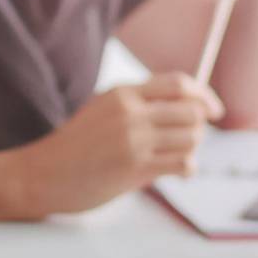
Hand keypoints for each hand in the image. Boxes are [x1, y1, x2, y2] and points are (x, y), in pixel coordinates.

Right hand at [22, 73, 224, 216]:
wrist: (43, 173)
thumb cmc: (74, 145)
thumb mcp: (102, 109)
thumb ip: (137, 104)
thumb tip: (184, 106)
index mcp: (121, 93)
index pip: (179, 84)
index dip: (204, 95)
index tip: (214, 109)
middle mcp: (130, 113)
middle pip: (192, 112)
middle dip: (200, 127)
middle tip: (190, 139)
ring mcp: (133, 141)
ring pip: (193, 138)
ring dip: (193, 149)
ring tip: (178, 156)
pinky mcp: (135, 168)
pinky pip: (183, 163)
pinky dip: (188, 168)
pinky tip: (177, 172)